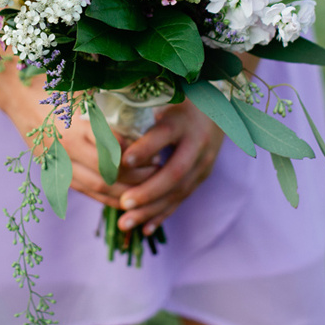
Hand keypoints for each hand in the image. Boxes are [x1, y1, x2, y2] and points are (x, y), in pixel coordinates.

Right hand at [0, 66, 156, 208]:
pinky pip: (81, 190)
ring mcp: (56, 162)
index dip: (136, 155)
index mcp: (75, 126)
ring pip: (96, 187)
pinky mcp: (51, 169)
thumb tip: (144, 95)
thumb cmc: (54, 80)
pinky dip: (103, 196)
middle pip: (107, 174)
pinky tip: (122, 195)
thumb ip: (109, 97)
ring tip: (146, 185)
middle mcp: (65, 149)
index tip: (155, 151)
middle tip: (157, 170)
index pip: (112, 151)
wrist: (17, 89)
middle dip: (135, 177)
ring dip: (122, 190)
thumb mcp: (83, 85)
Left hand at [116, 98, 224, 234]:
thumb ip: (139, 107)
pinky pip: (182, 198)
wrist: (220, 105)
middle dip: (149, 191)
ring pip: (179, 191)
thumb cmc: (180, 97)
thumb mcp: (164, 96)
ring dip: (152, 209)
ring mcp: (204, 162)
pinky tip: (145, 228)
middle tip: (124, 203)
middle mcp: (197, 143)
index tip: (124, 160)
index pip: (164, 134)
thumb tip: (104, 119)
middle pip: (175, 171)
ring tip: (126, 222)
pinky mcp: (203, 175)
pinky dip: (163, 214)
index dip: (146, 147)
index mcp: (183, 119)